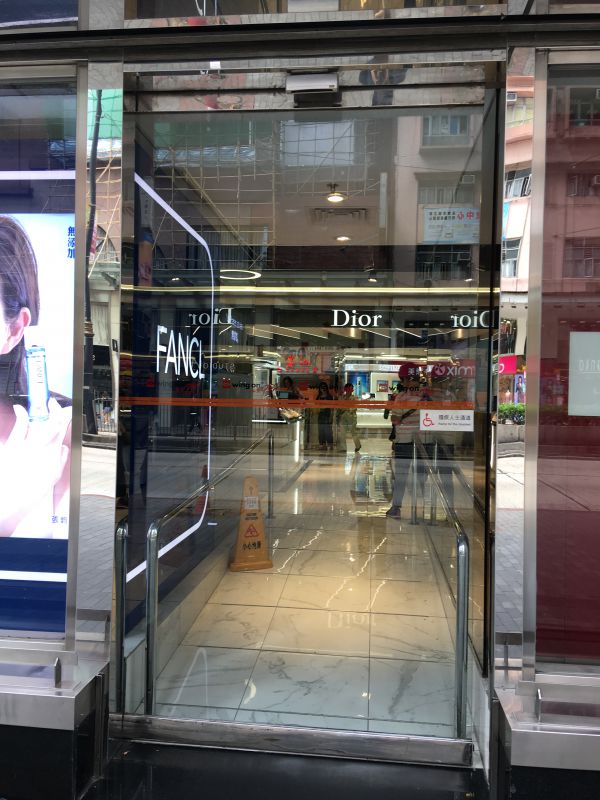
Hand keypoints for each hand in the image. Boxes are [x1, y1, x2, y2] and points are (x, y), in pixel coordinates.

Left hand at [0, 400, 70, 535]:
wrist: (14, 496)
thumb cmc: (33, 488)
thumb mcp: (55, 475)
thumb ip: (61, 459)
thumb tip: (63, 449)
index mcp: (54, 452)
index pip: (63, 428)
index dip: (66, 416)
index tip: (67, 411)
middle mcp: (43, 445)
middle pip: (53, 421)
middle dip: (55, 410)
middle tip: (53, 404)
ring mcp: (28, 443)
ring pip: (39, 421)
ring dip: (42, 411)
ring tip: (43, 404)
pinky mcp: (14, 444)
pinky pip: (20, 426)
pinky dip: (21, 415)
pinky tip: (20, 409)